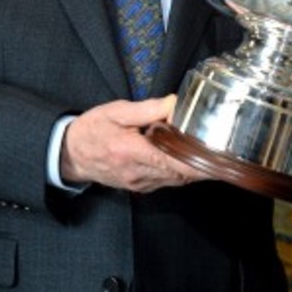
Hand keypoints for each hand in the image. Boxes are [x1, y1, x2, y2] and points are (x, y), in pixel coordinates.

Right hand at [60, 94, 208, 192]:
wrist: (70, 154)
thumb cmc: (92, 130)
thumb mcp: (116, 111)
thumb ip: (147, 109)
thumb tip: (174, 103)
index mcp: (131, 151)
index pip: (171, 161)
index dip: (197, 162)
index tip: (216, 159)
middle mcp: (137, 172)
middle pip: (179, 174)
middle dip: (201, 165)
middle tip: (221, 153)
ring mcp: (138, 183)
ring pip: (175, 180)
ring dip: (192, 170)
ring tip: (209, 154)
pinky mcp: (139, 187)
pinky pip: (166, 182)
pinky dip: (180, 173)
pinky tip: (187, 160)